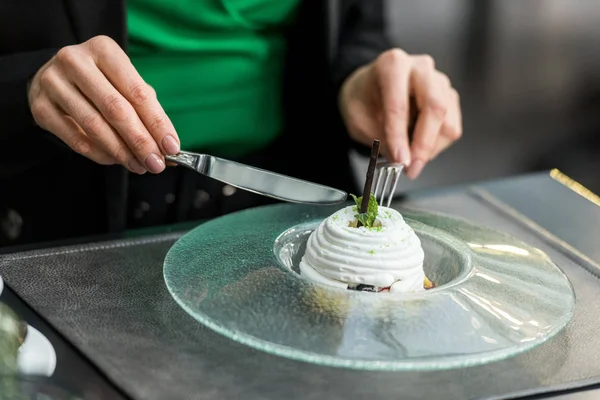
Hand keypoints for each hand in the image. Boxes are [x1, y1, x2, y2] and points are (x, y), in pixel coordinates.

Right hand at [28, 35, 179, 173]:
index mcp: (104, 50)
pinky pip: (75, 139)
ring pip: (95, 126)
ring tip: (139, 166)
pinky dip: (99, 154)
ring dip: (122, 152)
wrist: (54, 76)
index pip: (137, 92)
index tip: (172, 147)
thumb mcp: (124, 83)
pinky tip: (115, 160)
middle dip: (141, 141)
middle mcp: (75, 61)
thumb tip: (170, 147)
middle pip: (116, 109)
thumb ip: (147, 111)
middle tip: (156, 163)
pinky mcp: (41, 107)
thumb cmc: (101, 81)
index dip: (157, 123)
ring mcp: (54, 82)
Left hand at [339, 49, 461, 178]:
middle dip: (424, 143)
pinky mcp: (449, 97)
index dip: (400, 136)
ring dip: (430, 146)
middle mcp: (420, 68)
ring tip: (409, 155)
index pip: (399, 105)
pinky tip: (417, 143)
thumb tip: (402, 159)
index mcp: (392, 65)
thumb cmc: (362, 99)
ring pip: (447, 121)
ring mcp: (439, 81)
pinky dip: (436, 144)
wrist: (368, 89)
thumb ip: (381, 138)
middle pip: (435, 106)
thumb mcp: (359, 120)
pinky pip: (451, 128)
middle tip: (412, 167)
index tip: (400, 160)